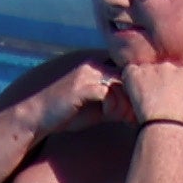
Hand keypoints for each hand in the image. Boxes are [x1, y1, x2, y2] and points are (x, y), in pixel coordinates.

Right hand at [18, 53, 136, 146]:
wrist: (36, 116)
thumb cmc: (69, 113)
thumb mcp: (100, 107)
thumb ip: (119, 102)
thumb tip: (145, 110)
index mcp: (99, 64)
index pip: (131, 71)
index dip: (140, 90)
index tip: (142, 110)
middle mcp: (93, 63)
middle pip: (130, 76)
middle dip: (138, 98)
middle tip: (137, 117)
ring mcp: (86, 73)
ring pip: (123, 85)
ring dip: (128, 105)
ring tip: (127, 120)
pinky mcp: (80, 85)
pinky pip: (109, 93)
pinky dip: (115, 108)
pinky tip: (111, 117)